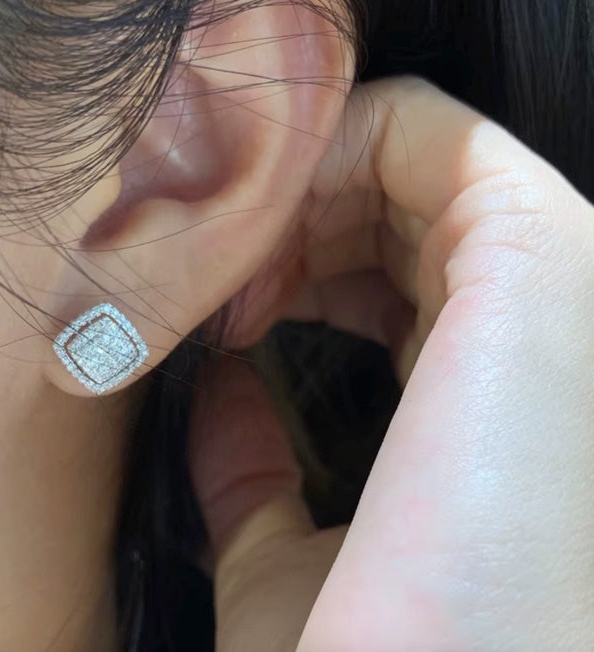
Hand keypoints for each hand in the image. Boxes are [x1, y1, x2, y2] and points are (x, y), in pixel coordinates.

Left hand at [189, 76, 593, 649]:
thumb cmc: (375, 646)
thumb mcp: (291, 551)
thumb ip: (258, 467)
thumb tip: (228, 393)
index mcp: (499, 394)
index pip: (403, 277)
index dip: (304, 274)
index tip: (230, 318)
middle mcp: (543, 326)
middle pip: (401, 210)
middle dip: (298, 228)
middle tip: (225, 291)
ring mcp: (557, 279)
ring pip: (412, 163)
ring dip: (306, 198)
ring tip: (240, 273)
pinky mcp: (544, 251)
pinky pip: (426, 135)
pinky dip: (330, 156)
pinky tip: (266, 236)